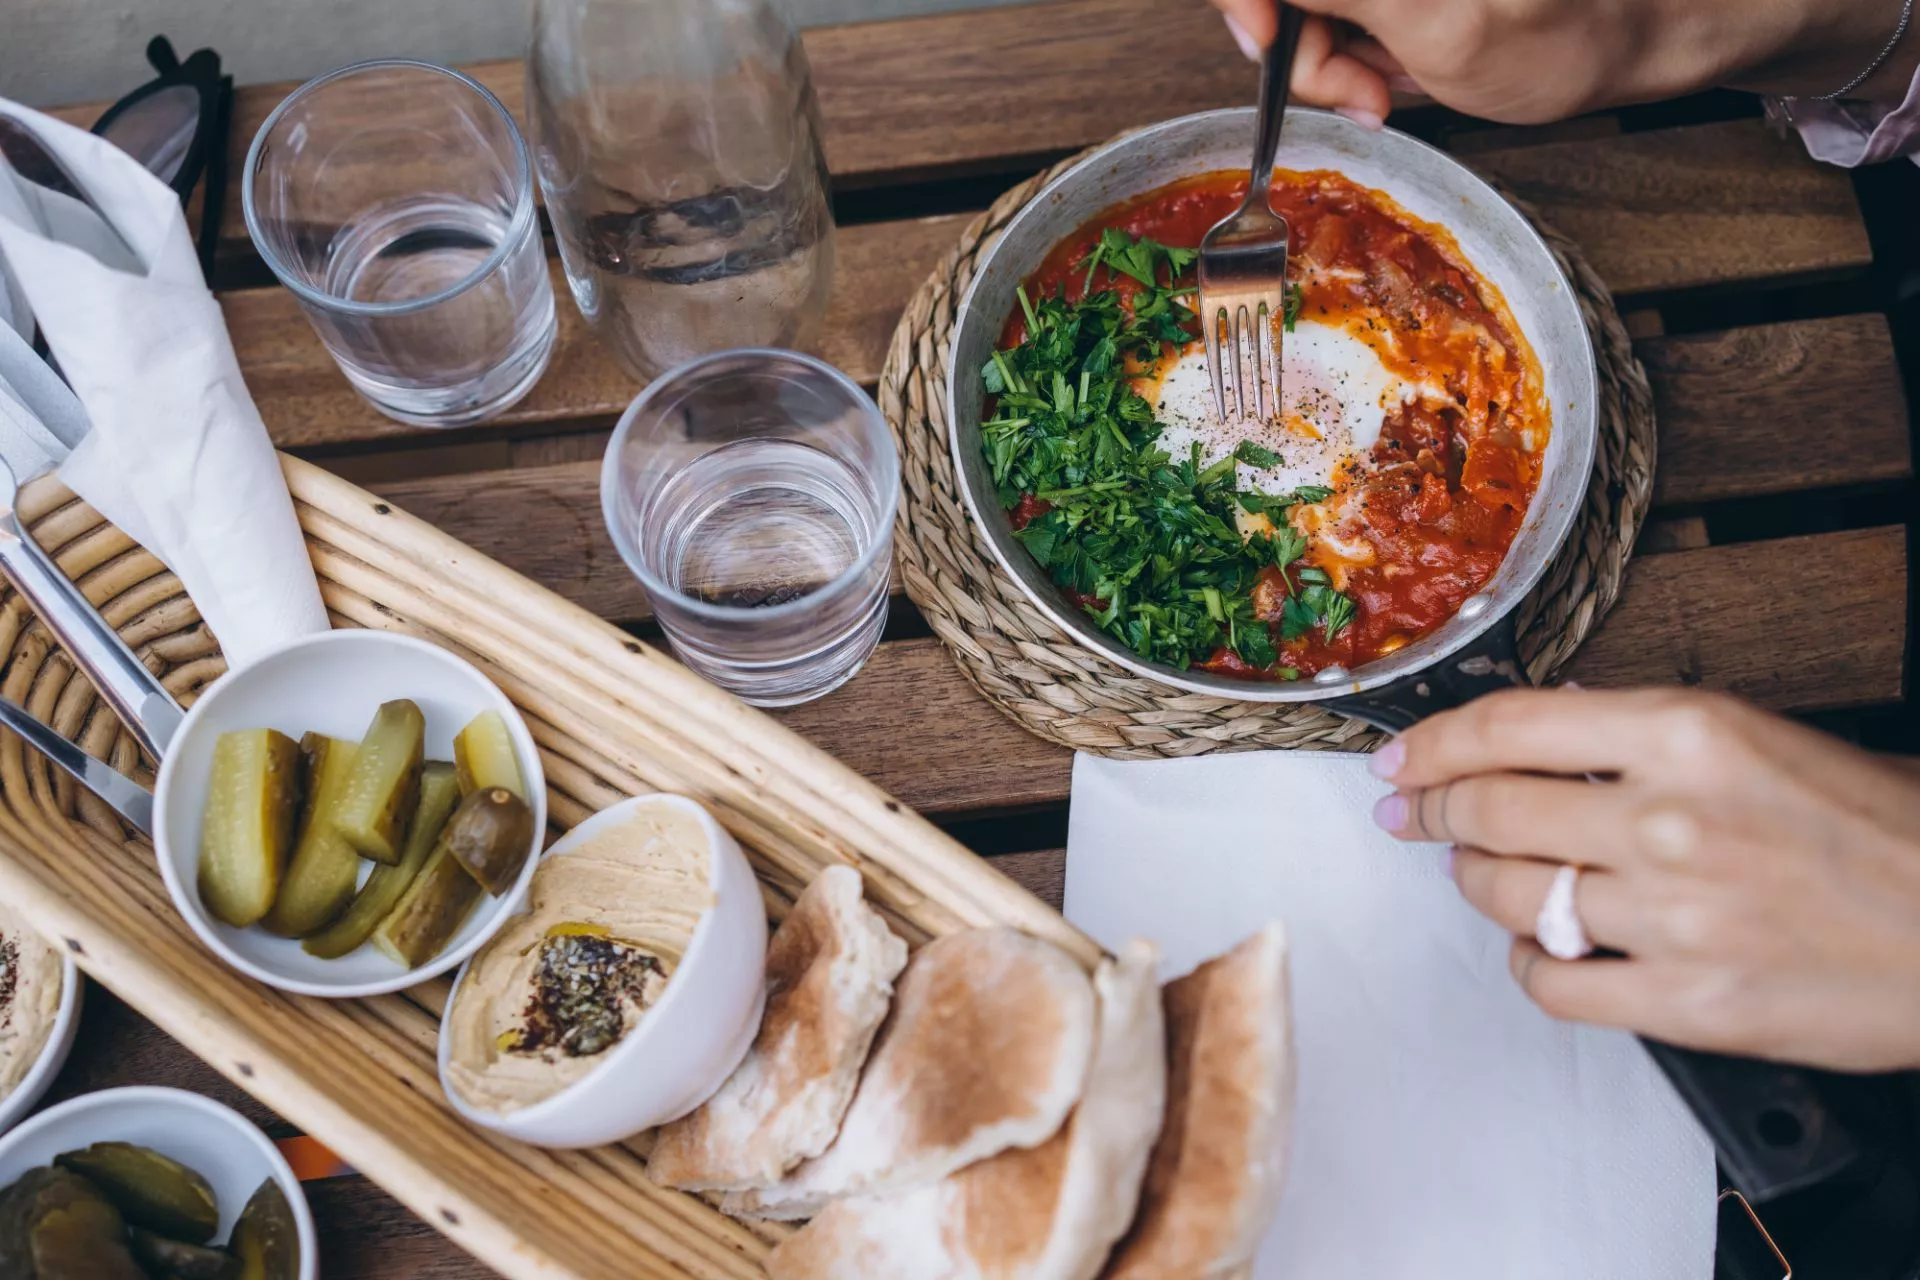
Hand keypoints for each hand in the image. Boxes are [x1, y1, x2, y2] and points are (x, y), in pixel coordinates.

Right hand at [1209, 0, 1919, 125]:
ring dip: (1327, 53)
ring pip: (1306, 2)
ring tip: (1385, 88)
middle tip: (1358, 92)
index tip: (1269, 47)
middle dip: (1298, 37)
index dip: (1250, 1)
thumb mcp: (1437, 27)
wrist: (1646, 29)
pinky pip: (1341, 11)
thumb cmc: (1568, 33)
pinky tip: (1398, 66)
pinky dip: (1355, 45)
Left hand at [1368, 687, 1919, 1071]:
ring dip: (1475, 882)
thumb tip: (1548, 741)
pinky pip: (1553, 985)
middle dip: (1431, 812)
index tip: (1399, 759)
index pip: (1508, 726)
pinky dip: (1528, 965)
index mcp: (1690, 734)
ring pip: (1505, 896)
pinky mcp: (1687, 1004)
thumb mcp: (1764, 740)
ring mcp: (1673, 918)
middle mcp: (1668, 820)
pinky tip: (1539, 948)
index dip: (1433, 743)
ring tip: (1474, 872)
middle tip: (1410, 816)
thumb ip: (1647, 740)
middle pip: (1488, 809)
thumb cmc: (1888, 830)